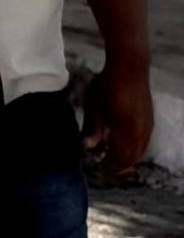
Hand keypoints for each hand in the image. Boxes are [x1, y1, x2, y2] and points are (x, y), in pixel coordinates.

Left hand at [85, 61, 155, 185]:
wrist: (130, 68)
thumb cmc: (107, 85)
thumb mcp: (95, 106)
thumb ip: (92, 128)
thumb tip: (87, 147)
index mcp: (125, 128)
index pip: (119, 157)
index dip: (108, 167)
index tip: (96, 169)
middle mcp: (140, 130)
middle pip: (131, 158)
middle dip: (117, 167)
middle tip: (102, 169)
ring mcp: (147, 126)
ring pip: (139, 152)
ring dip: (126, 160)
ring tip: (110, 160)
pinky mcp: (149, 121)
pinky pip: (143, 143)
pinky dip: (133, 150)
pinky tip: (121, 147)